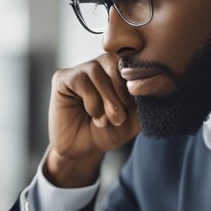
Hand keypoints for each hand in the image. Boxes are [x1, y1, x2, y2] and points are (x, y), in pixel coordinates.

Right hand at [46, 54, 139, 186]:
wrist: (84, 151)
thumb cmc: (109, 132)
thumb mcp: (134, 117)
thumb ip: (144, 99)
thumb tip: (148, 81)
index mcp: (118, 69)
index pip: (130, 59)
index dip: (137, 79)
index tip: (138, 103)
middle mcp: (99, 65)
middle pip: (113, 61)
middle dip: (121, 91)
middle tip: (120, 117)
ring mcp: (79, 70)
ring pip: (96, 69)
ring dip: (106, 97)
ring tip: (108, 119)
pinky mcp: (62, 78)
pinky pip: (80, 80)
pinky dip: (91, 101)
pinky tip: (94, 115)